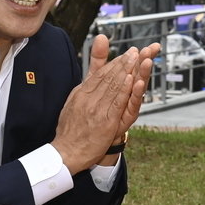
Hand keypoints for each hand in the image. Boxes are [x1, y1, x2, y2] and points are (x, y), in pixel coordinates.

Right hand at [53, 41, 160, 172]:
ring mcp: (96, 109)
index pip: (100, 74)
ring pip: (114, 86)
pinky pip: (116, 103)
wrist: (67, 152)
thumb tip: (91, 76)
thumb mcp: (74, 103)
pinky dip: (125, 90)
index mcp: (81, 93)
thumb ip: (85, 88)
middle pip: (108, 77)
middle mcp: (88, 98)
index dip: (115, 62)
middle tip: (135, 51)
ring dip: (127, 70)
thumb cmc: (71, 129)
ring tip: (137, 58)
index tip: (127, 53)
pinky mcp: (105, 122)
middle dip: (123, 62)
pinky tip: (132, 80)